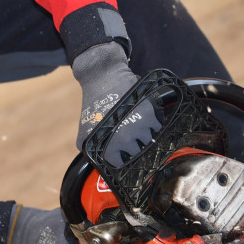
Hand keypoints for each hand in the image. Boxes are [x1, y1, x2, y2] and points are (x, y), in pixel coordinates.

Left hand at [72, 42, 160, 164]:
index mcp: (111, 146)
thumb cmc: (94, 106)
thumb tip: (100, 165)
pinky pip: (157, 126)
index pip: (122, 163)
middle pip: (138, 151)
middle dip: (134, 145)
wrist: (104, 78)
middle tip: (129, 135)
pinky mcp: (151, 113)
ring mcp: (140, 126)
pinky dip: (152, 122)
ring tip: (135, 124)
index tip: (123, 153)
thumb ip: (92, 152)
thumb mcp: (85, 132)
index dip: (122, 158)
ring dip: (144, 134)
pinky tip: (141, 116)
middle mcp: (127, 139)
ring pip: (150, 139)